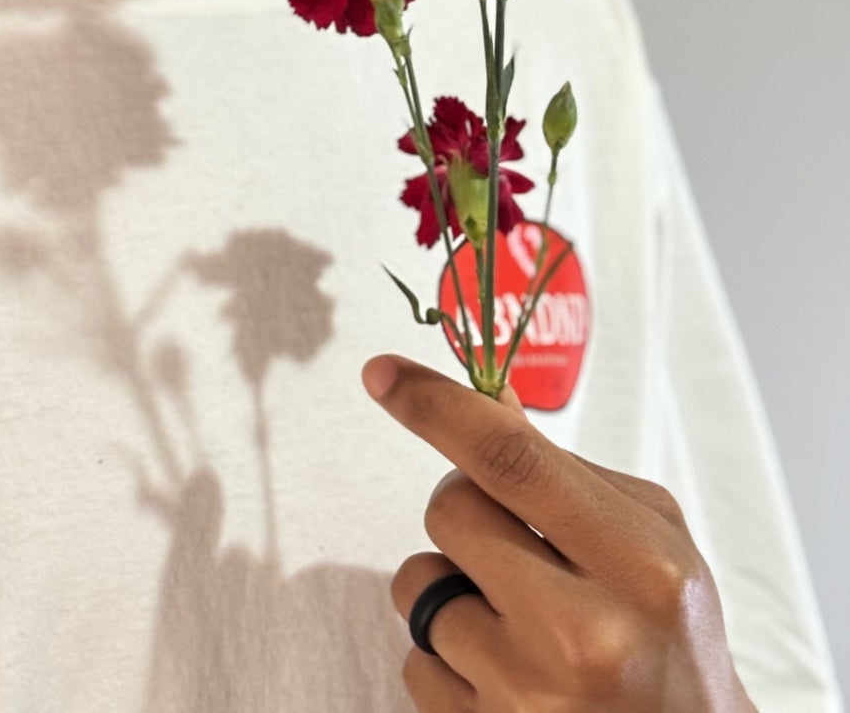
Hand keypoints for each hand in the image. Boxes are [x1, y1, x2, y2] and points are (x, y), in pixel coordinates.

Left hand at [361, 353, 754, 710]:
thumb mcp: (653, 540)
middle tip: (516, 543)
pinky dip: (448, 658)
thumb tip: (481, 399)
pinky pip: (414, 661)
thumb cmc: (671, 637)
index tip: (383, 374)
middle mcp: (582, 637)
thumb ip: (562, 469)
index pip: (512, 461)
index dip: (438, 407)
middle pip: (450, 511)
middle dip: (466, 508)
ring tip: (518, 622)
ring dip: (451, 589)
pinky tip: (508, 674)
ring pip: (419, 587)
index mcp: (639, 568)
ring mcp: (528, 698)